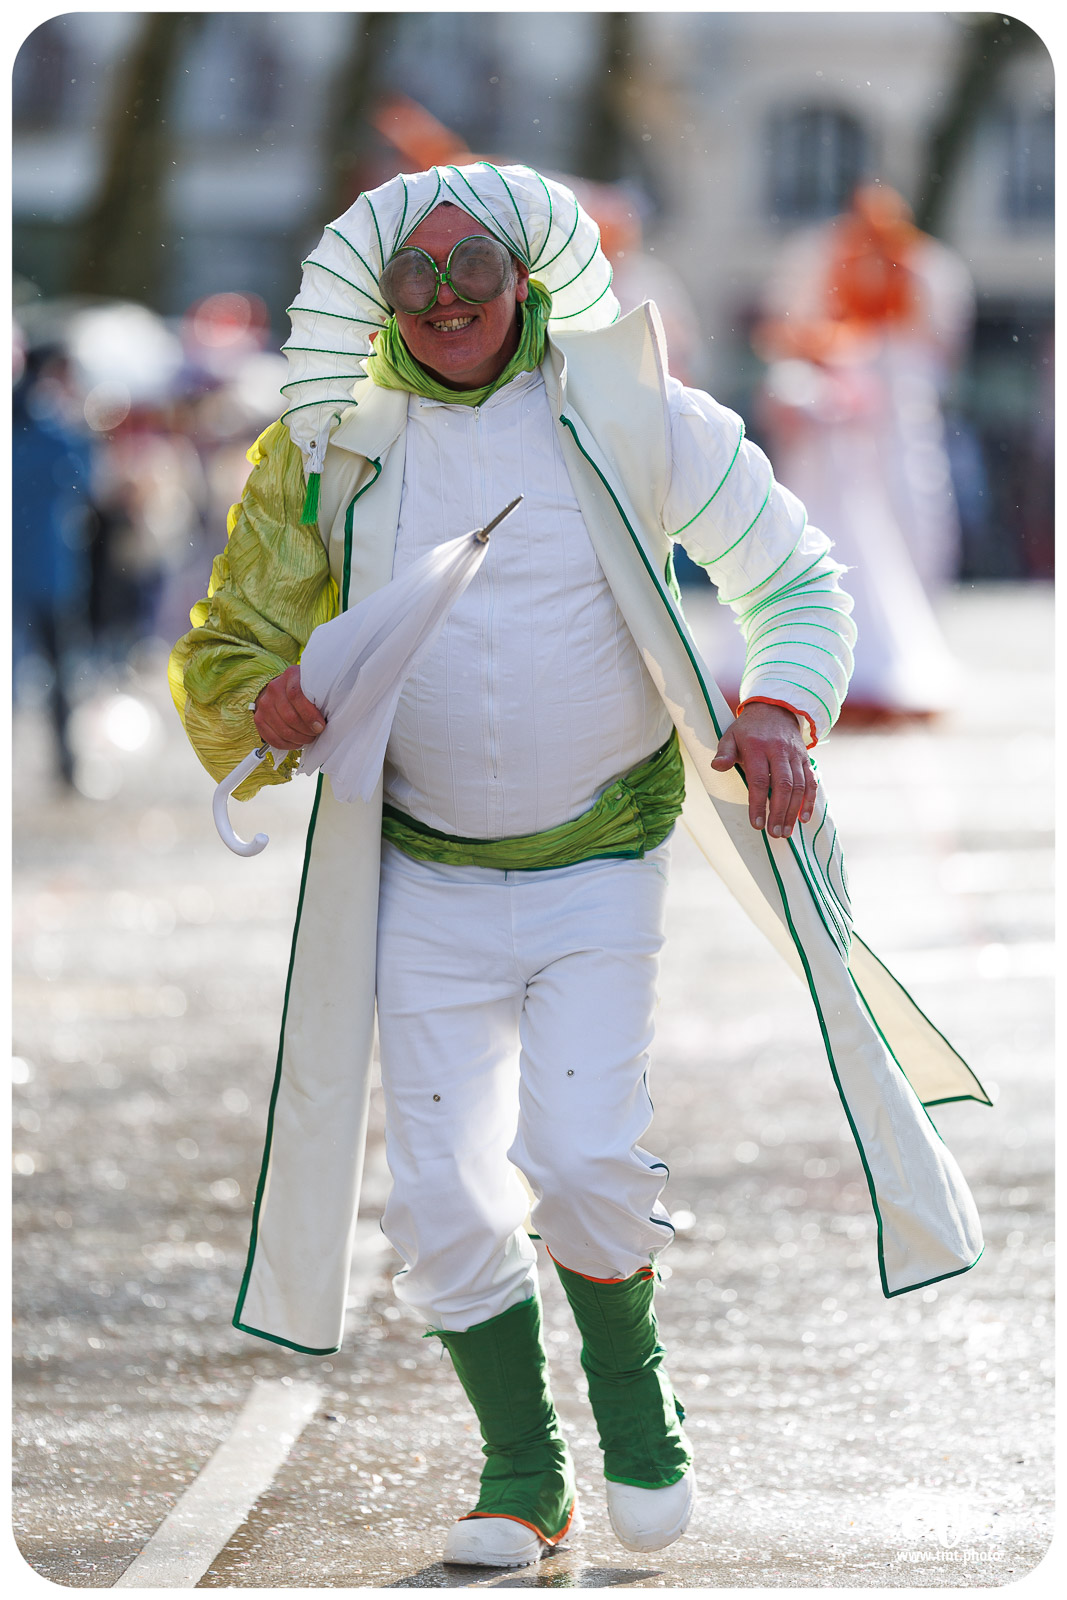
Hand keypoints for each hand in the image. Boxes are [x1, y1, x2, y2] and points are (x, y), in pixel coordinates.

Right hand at [251, 665, 324, 749]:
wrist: (282, 689)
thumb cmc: (305, 690)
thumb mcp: (314, 685)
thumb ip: (321, 694)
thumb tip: (333, 714)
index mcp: (291, 676)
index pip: (296, 696)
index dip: (310, 715)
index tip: (320, 726)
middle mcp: (274, 688)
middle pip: (290, 717)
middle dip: (307, 731)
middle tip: (316, 734)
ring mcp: (264, 704)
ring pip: (283, 730)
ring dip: (299, 739)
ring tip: (308, 738)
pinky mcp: (258, 718)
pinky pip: (273, 739)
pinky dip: (287, 745)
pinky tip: (297, 742)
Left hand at [710, 702, 815, 837]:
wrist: (775, 709)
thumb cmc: (748, 729)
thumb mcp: (730, 736)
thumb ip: (724, 753)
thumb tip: (716, 766)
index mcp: (758, 747)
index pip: (759, 780)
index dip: (759, 804)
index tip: (757, 824)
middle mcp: (779, 751)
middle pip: (783, 785)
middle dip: (779, 812)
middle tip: (775, 834)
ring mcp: (794, 755)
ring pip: (799, 786)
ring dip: (794, 811)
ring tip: (786, 832)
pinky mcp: (805, 758)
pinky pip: (811, 781)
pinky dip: (810, 801)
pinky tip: (804, 818)